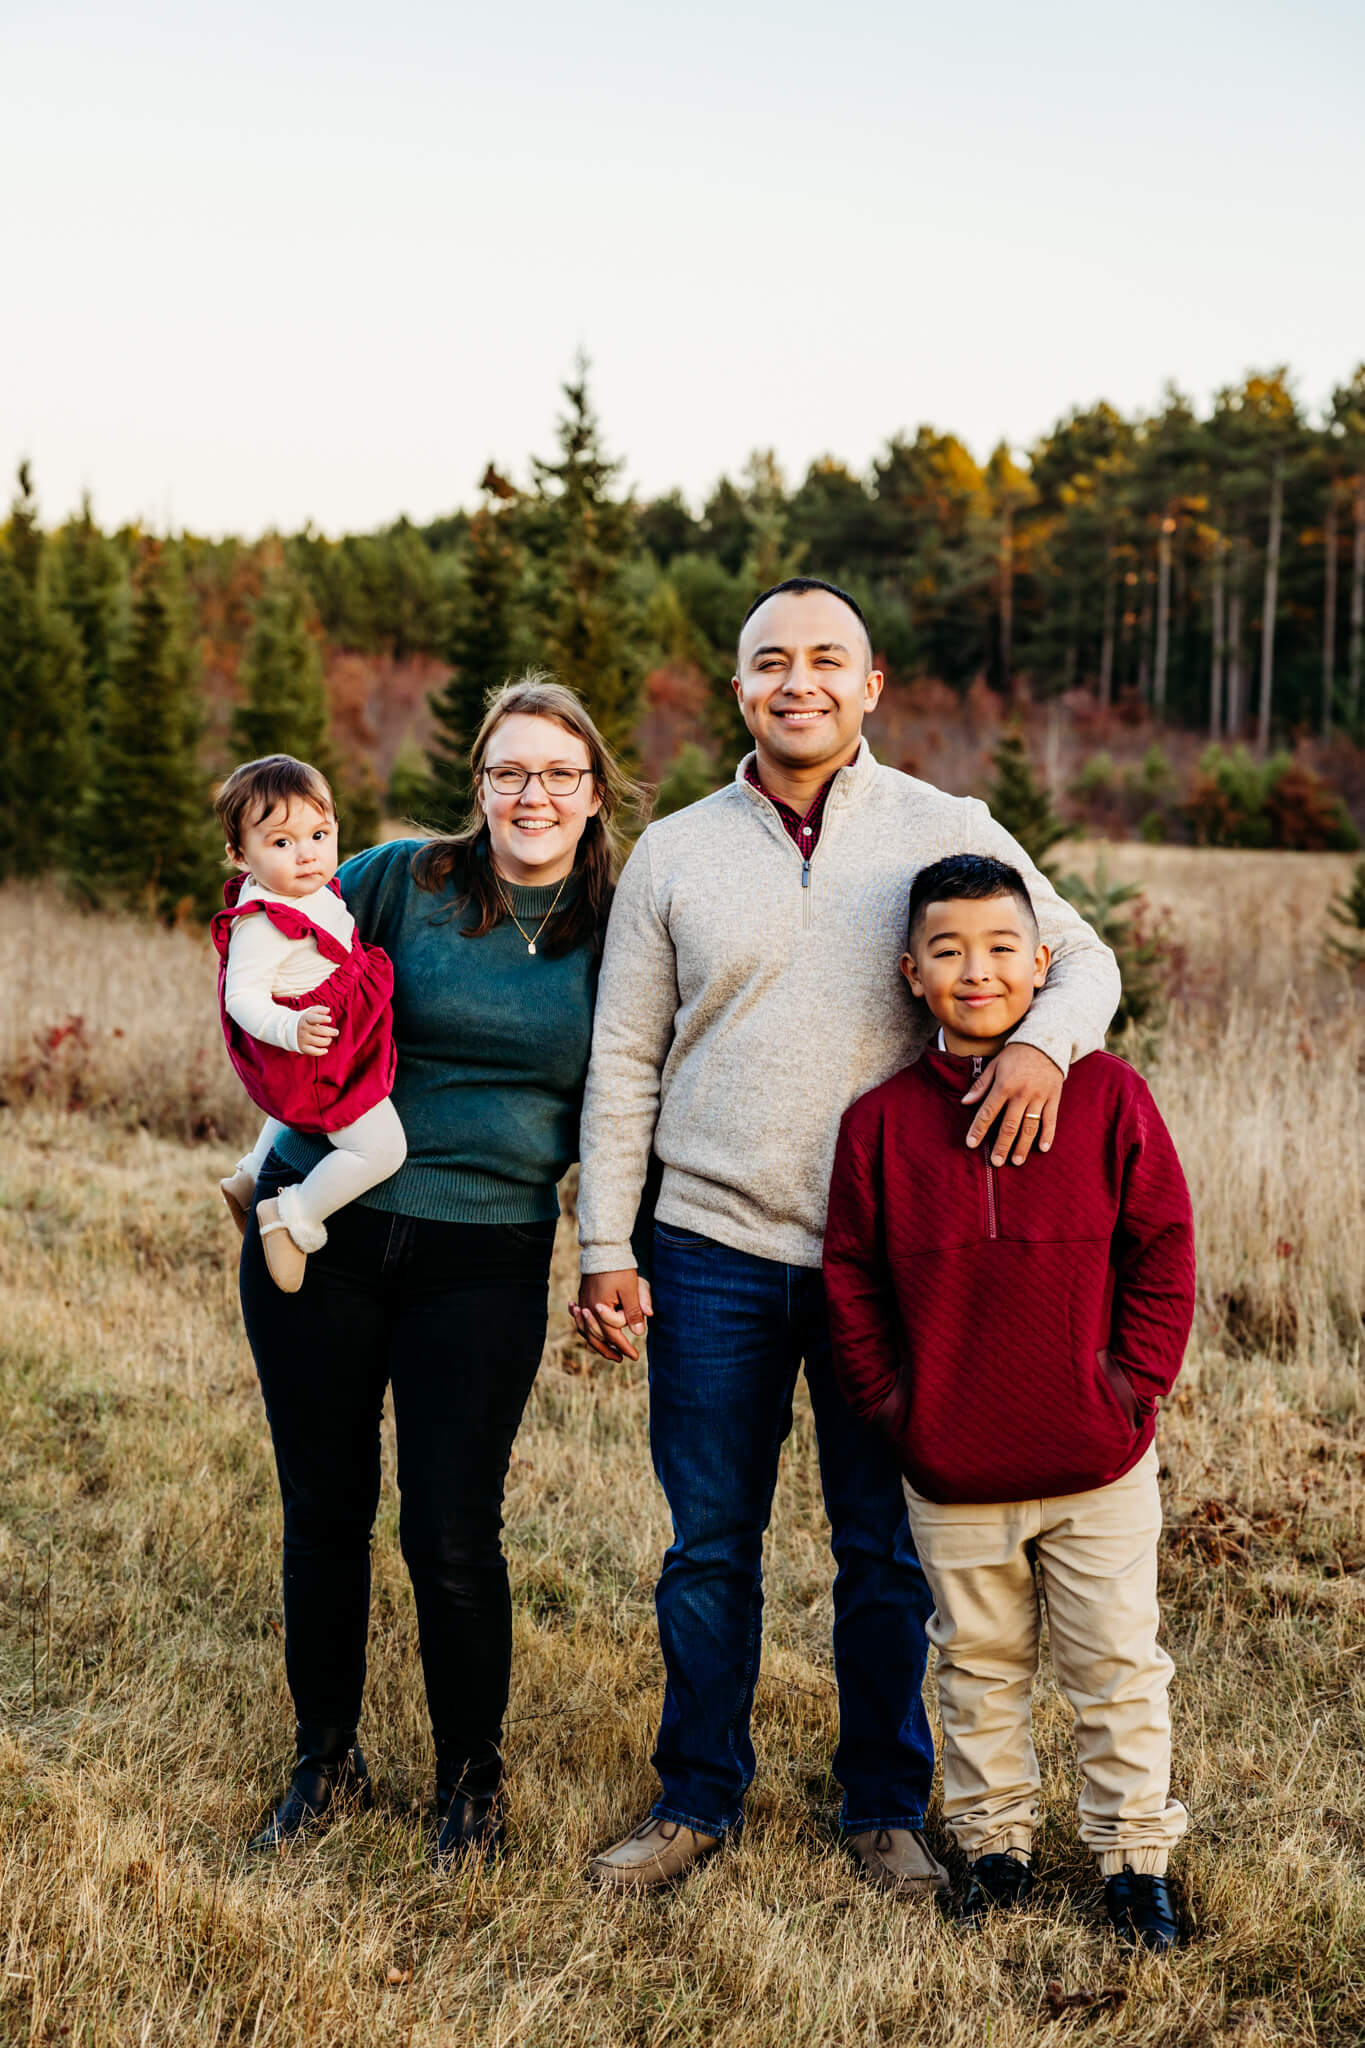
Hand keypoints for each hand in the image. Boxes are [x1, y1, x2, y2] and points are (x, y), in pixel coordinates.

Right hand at [295, 1005, 337, 1056]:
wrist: (288, 1030)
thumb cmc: (305, 1020)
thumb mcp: (309, 1012)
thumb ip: (319, 1009)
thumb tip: (328, 1010)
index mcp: (306, 1019)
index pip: (314, 1018)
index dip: (322, 1019)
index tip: (330, 1019)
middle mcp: (304, 1029)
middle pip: (320, 1031)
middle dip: (331, 1032)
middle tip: (336, 1032)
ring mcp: (303, 1039)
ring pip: (319, 1041)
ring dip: (327, 1041)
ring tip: (329, 1039)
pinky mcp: (302, 1047)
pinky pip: (313, 1052)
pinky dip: (321, 1052)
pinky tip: (326, 1050)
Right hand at [571, 1268, 651, 1362]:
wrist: (603, 1249)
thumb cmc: (619, 1269)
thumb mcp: (630, 1290)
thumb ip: (634, 1312)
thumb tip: (638, 1333)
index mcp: (599, 1309)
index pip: (612, 1335)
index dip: (624, 1348)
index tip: (634, 1357)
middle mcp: (587, 1309)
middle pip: (596, 1337)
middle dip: (608, 1350)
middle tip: (620, 1359)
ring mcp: (583, 1303)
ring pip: (586, 1330)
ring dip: (596, 1342)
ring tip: (606, 1350)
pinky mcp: (582, 1297)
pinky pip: (581, 1319)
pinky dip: (585, 1327)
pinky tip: (588, 1330)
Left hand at [961, 1043, 1062, 1165]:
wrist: (1046, 1041)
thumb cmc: (1016, 1054)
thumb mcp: (994, 1065)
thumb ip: (980, 1085)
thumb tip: (964, 1102)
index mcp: (1004, 1085)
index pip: (987, 1112)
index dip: (978, 1129)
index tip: (971, 1144)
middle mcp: (1021, 1094)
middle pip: (1009, 1125)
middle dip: (1001, 1145)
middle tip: (995, 1162)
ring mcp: (1039, 1097)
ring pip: (1030, 1126)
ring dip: (1023, 1146)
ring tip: (1016, 1161)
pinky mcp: (1053, 1098)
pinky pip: (1051, 1120)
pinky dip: (1048, 1134)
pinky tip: (1043, 1148)